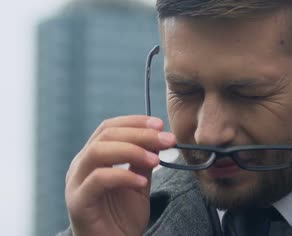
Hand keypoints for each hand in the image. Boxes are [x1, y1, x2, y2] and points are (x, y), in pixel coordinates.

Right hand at [65, 115, 175, 235]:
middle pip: (106, 135)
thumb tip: (159, 137)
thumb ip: (144, 160)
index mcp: (93, 157)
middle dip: (140, 133)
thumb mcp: (139, 182)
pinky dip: (124, 176)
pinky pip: (99, 180)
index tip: (161, 125)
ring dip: (132, 150)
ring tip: (156, 160)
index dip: (135, 122)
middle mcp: (80, 166)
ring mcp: (76, 183)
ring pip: (98, 151)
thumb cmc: (122, 217)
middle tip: (166, 140)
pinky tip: (142, 182)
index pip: (109, 127)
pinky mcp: (78, 202)